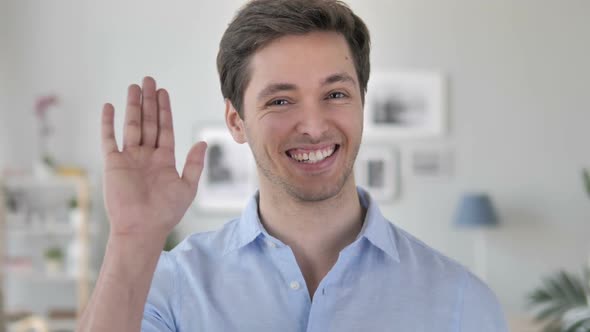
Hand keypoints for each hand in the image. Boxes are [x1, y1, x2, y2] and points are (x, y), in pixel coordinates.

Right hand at [101, 77, 206, 241]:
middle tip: (149, 80)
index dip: (164, 110)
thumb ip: (194, 164)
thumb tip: (202, 143)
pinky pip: (109, 139)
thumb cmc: (166, 213)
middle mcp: (146, 156)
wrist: (142, 229)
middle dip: (149, 101)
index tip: (163, 92)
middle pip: (148, 122)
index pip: (164, 128)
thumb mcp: (186, 187)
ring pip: (131, 125)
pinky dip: (108, 123)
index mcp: (164, 160)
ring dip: (133, 106)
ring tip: (135, 87)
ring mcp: (129, 158)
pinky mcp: (113, 164)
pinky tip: (109, 107)